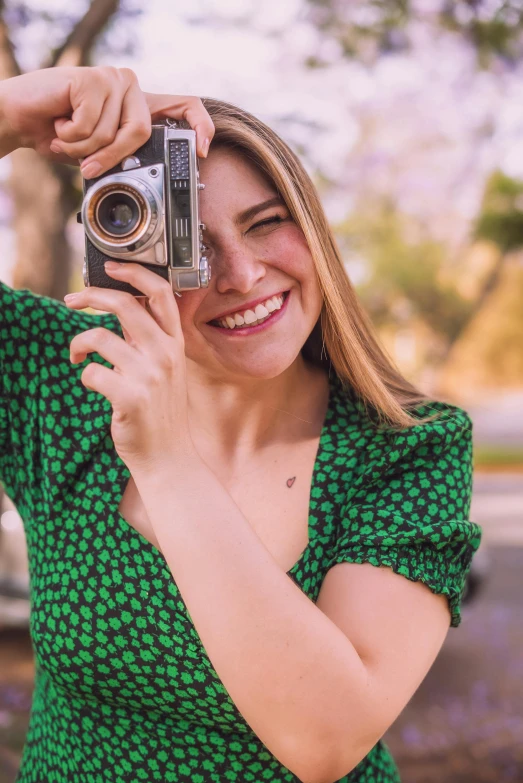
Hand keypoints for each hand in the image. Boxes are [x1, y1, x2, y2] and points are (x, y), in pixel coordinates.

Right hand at [0, 66, 213, 171]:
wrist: (18, 120)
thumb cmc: (59, 136)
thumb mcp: (100, 152)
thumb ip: (125, 155)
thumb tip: (152, 174)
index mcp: (139, 104)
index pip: (185, 106)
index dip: (200, 127)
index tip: (202, 150)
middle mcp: (131, 87)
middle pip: (141, 134)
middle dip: (110, 156)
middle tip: (86, 164)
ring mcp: (113, 79)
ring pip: (114, 133)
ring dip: (84, 147)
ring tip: (66, 135)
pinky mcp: (93, 78)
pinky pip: (91, 124)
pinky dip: (70, 135)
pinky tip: (59, 121)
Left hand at [64, 262, 193, 473]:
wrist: (168, 455)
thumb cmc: (161, 411)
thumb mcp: (165, 369)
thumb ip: (148, 339)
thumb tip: (122, 306)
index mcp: (174, 344)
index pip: (161, 293)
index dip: (134, 274)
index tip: (111, 268)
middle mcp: (165, 355)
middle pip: (124, 305)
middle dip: (91, 295)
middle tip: (73, 300)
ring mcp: (150, 376)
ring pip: (99, 337)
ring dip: (79, 343)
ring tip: (77, 354)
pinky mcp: (131, 398)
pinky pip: (91, 371)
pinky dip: (84, 375)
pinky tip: (91, 383)